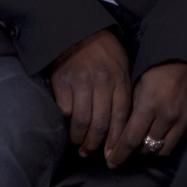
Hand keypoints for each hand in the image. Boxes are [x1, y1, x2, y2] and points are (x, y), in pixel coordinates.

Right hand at [49, 29, 130, 156]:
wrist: (78, 31)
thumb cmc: (104, 52)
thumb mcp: (122, 66)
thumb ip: (123, 91)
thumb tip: (124, 124)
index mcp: (120, 79)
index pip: (122, 116)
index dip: (117, 139)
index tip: (114, 155)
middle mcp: (102, 82)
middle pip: (101, 123)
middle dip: (97, 144)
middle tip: (91, 153)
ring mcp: (81, 82)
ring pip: (82, 121)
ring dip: (80, 138)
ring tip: (79, 144)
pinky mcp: (62, 82)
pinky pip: (65, 110)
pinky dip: (67, 122)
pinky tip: (68, 126)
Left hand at [104, 62, 186, 168]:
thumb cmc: (159, 73)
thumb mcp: (140, 86)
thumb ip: (131, 111)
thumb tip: (117, 136)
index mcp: (150, 104)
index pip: (131, 139)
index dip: (119, 154)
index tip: (111, 163)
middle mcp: (168, 115)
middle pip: (147, 149)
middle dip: (135, 151)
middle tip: (129, 147)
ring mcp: (184, 120)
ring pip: (164, 151)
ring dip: (152, 150)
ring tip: (146, 142)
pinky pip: (179, 143)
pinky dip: (168, 143)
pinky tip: (162, 135)